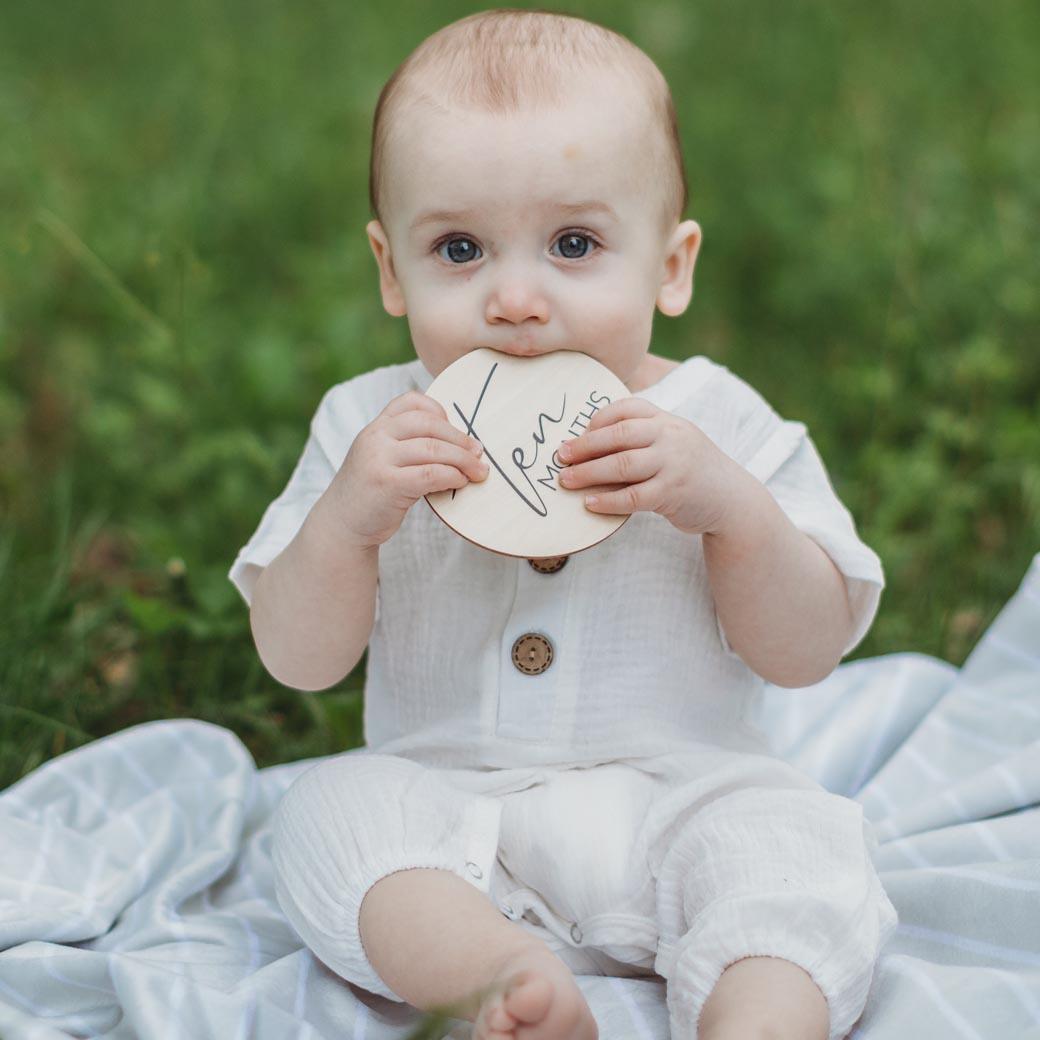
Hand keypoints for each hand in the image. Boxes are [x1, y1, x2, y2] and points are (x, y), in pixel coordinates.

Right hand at [331, 390, 489, 549]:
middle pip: (429, 424)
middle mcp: (376, 437)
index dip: (439, 410)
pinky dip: (451, 476)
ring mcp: (379, 460)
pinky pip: (429, 474)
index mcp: (377, 427)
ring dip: (463, 459)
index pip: (411, 401)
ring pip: (433, 449)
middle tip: (479, 452)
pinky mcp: (387, 484)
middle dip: (460, 439)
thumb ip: (407, 445)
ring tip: (478, 471)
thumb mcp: (382, 458)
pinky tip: (460, 482)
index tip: (455, 431)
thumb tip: (458, 443)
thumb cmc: (372, 492)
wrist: (342, 524)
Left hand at [556, 397, 751, 535]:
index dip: (598, 420)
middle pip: (619, 436)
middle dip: (585, 446)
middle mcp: (670, 436)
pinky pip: (633, 496)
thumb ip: (643, 436)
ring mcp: (673, 464)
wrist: (732, 499)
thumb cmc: (691, 470)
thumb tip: (589, 440)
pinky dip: (608, 500)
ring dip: (589, 473)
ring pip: (622, 465)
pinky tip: (590, 503)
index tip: (578, 434)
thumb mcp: (673, 442)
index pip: (627, 408)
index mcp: (667, 420)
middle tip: (560, 456)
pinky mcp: (673, 493)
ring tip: (566, 480)